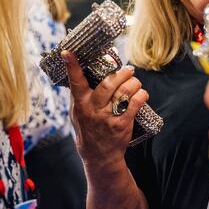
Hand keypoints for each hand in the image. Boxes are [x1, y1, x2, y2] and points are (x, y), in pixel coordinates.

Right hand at [64, 51, 148, 170]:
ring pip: (124, 91)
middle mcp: (93, 109)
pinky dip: (141, 95)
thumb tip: (85, 68)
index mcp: (80, 103)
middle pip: (109, 83)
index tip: (67, 52)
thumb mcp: (77, 112)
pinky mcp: (122, 124)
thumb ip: (80, 93)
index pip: (75, 82)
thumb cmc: (88, 128)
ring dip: (134, 83)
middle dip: (122, 73)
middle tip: (128, 70)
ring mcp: (108, 117)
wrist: (99, 156)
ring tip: (135, 82)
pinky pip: (135, 103)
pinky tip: (141, 94)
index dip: (72, 66)